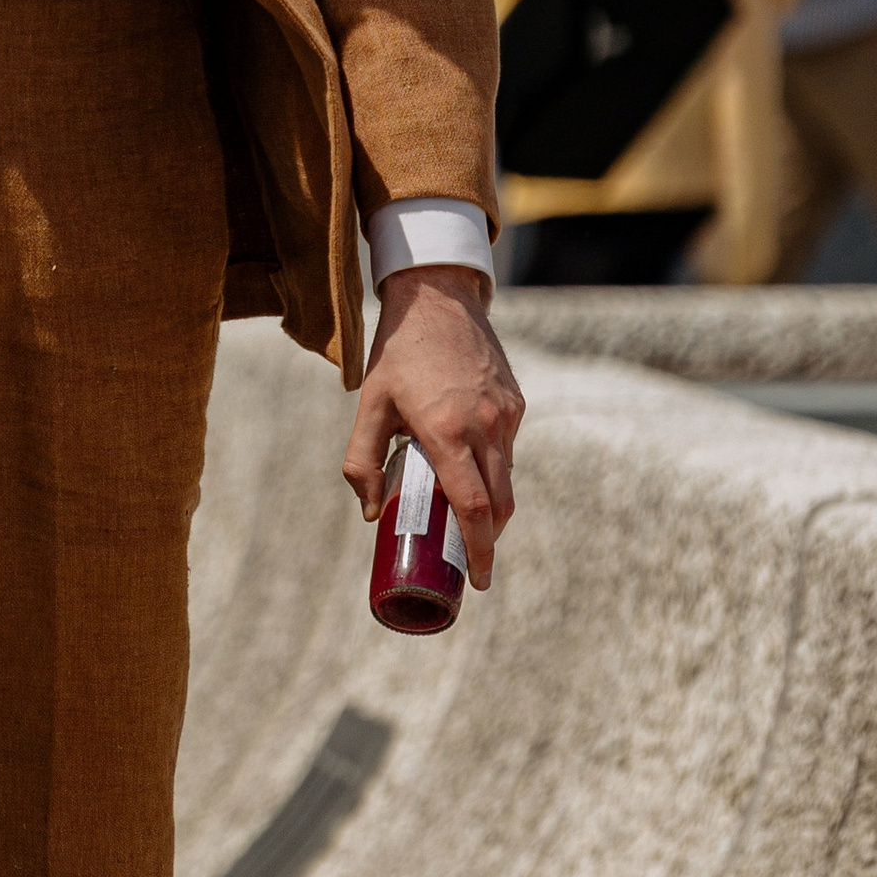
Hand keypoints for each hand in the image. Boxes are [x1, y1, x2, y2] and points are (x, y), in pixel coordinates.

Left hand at [342, 263, 522, 589]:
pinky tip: (470, 470)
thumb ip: (361, 462)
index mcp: (446, 429)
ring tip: (467, 521)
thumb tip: (371, 513)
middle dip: (489, 540)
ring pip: (508, 480)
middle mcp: (484, 424)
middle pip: (500, 504)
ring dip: (492, 508)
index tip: (477, 578)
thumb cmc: (397, 354)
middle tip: (471, 562)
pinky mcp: (516, 402)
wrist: (436, 297)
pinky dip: (494, 471)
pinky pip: (509, 451)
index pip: (473, 506)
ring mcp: (505, 413)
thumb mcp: (369, 406)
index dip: (478, 549)